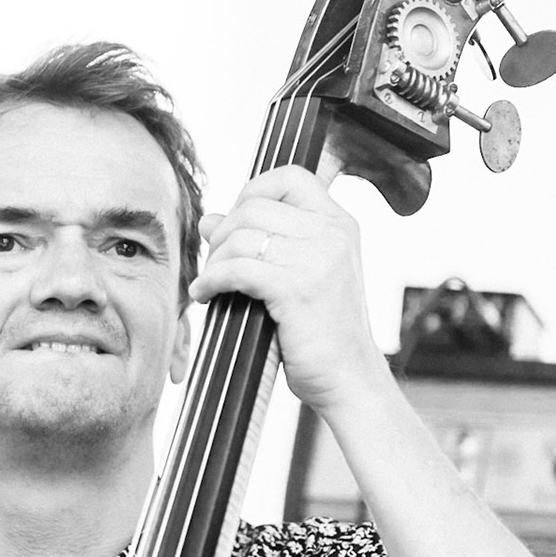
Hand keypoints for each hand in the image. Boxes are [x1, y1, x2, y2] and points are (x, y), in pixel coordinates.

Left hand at [188, 165, 393, 416]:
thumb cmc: (323, 332)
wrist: (349, 379)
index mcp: (340, 223)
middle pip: (254, 207)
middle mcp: (333, 234)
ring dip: (214, 260)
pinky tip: (206, 295)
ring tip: (210, 283)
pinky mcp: (297, 289)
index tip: (236, 225)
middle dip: (223, 234)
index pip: (289, 177)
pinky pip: (236, 269)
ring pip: (240, 237)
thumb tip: (210, 219)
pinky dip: (212, 281)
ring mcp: (318, 260)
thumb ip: (266, 241)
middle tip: (216, 263)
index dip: (251, 193)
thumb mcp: (304, 274)